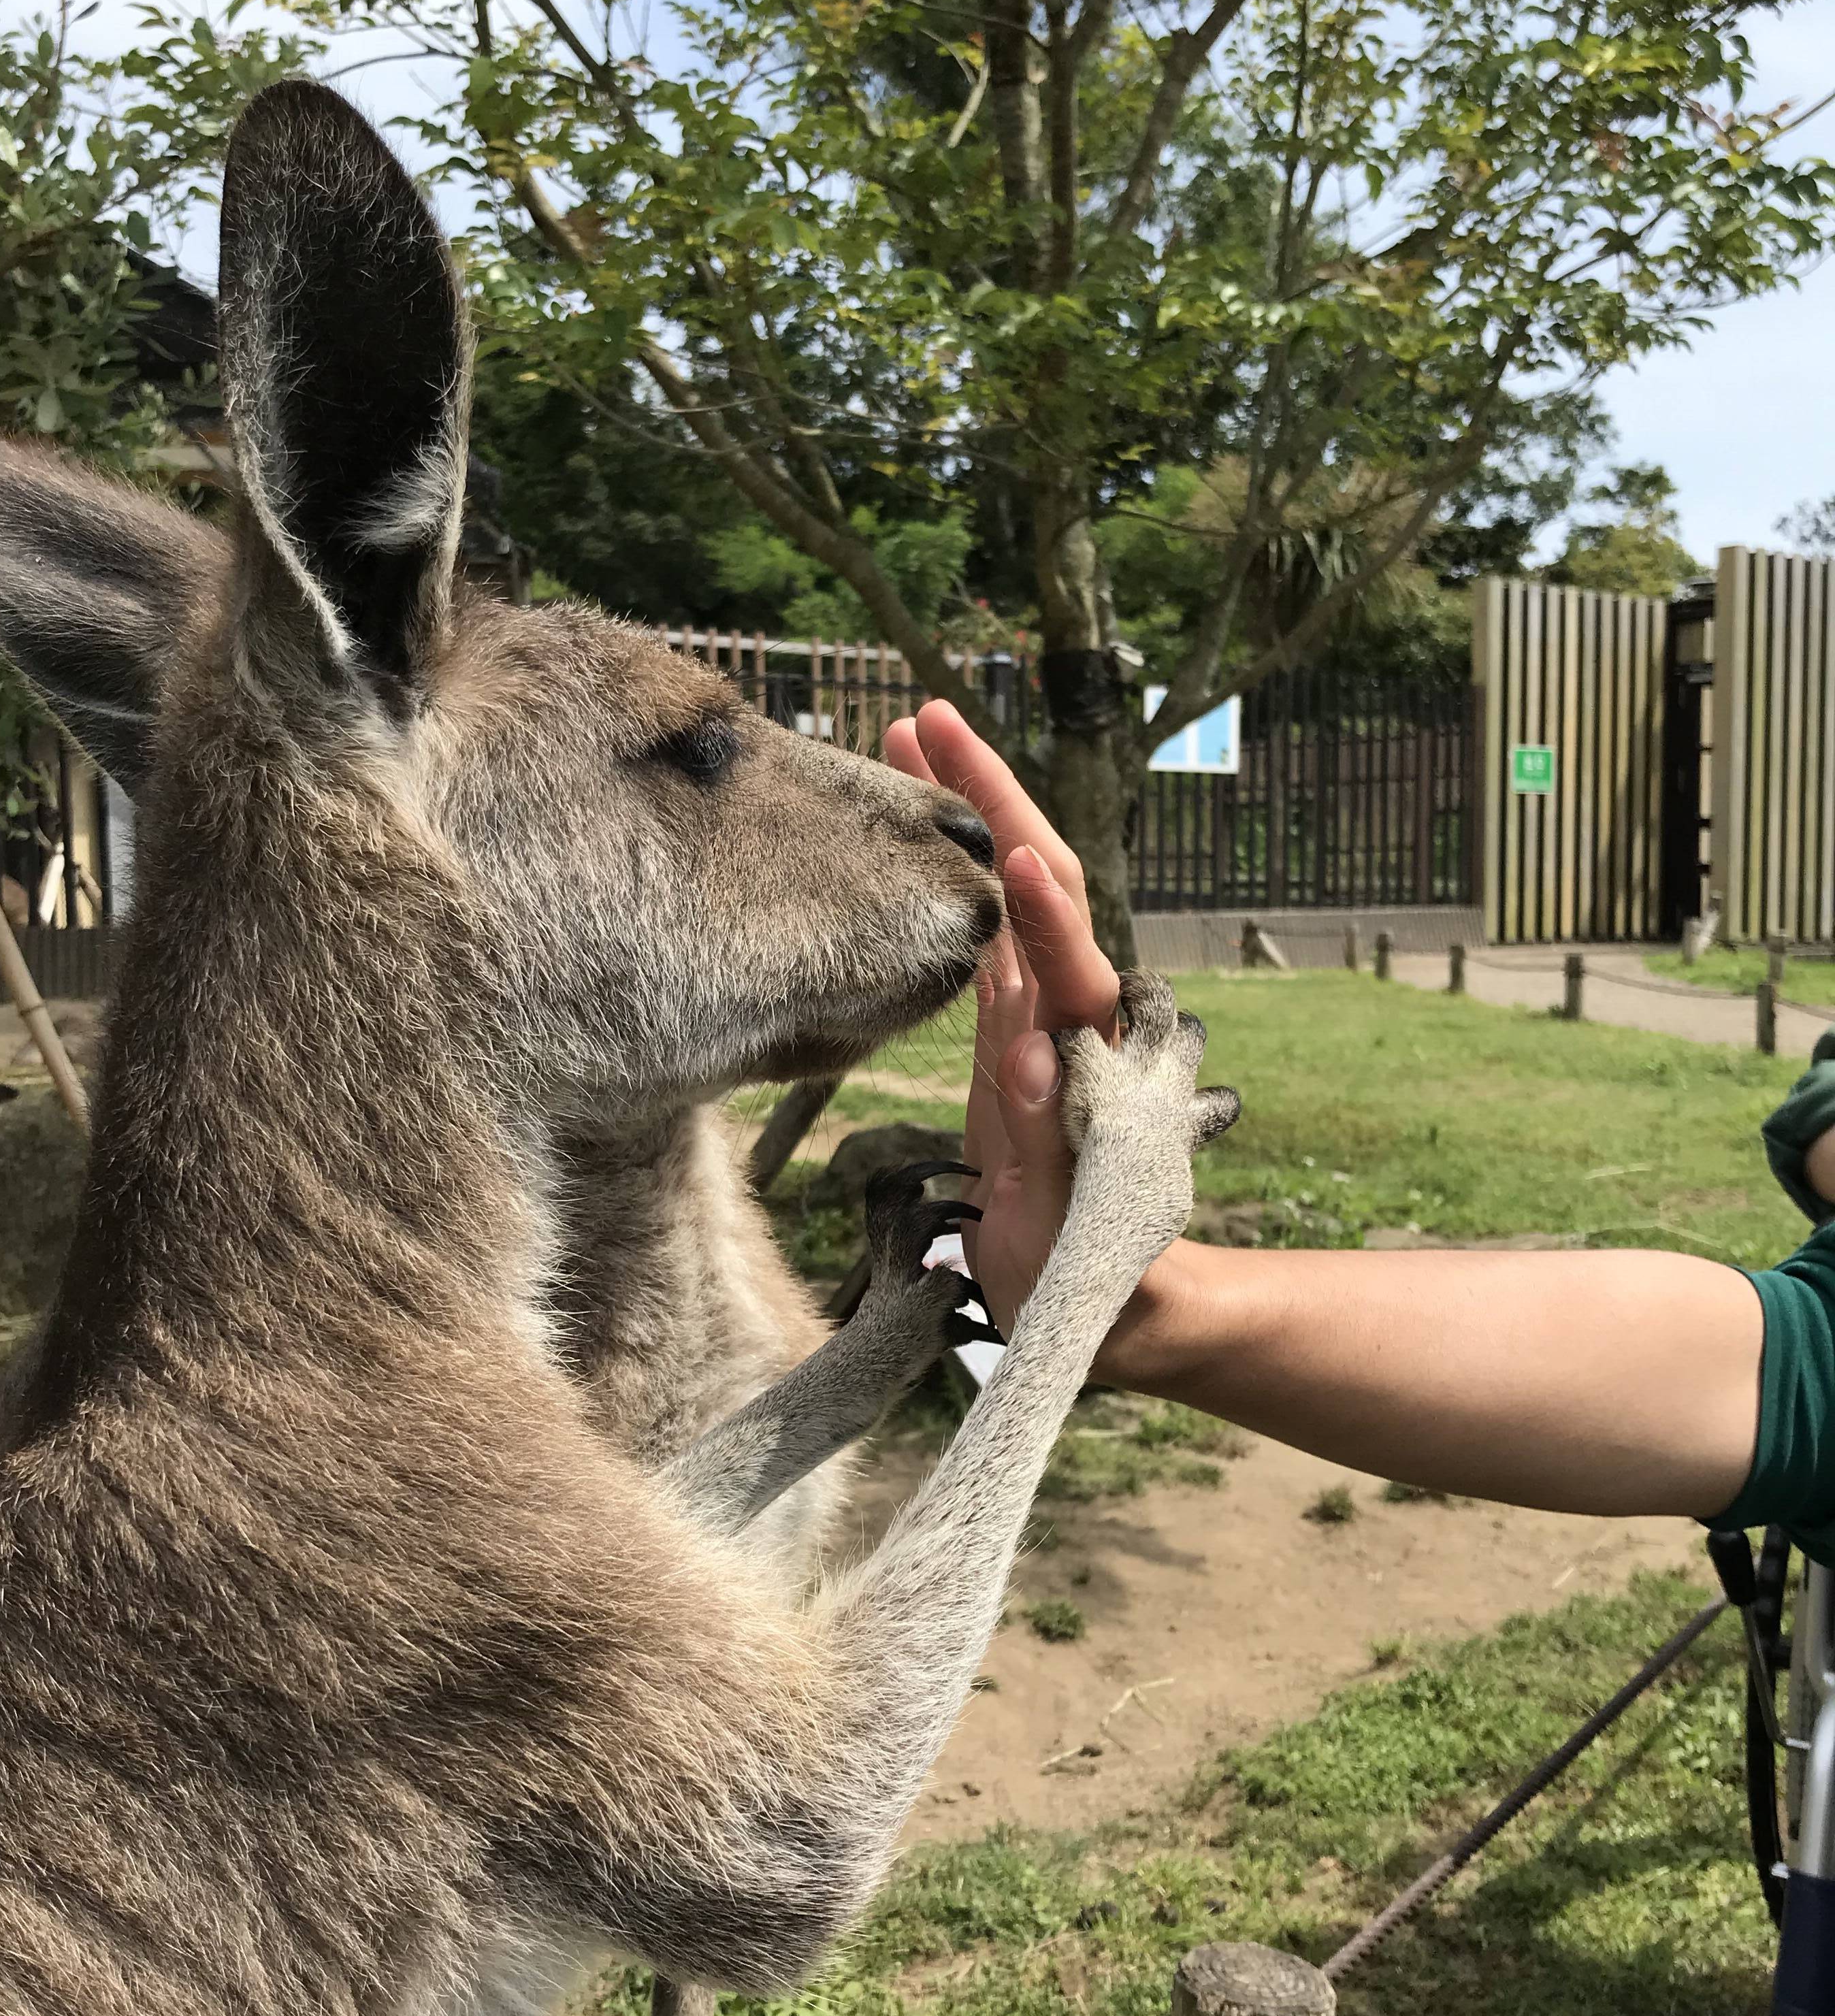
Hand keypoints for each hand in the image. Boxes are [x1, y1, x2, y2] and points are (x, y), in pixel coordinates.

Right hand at [884, 701, 1126, 1341]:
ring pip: (1002, 886)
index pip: (1071, 957)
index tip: (1018, 852)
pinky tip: (908, 827)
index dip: (1047, 906)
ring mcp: (1036, 1014)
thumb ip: (1060, 1138)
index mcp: (1095, 1052)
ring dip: (960, 807)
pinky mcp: (1007, 1033)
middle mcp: (1069, 1012)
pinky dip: (946, 870)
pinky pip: (977, 931)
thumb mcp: (1077, 1219)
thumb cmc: (1097, 1267)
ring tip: (905, 736)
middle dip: (988, 793)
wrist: (1110, 1299)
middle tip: (924, 717)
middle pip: (1037, 878)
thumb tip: (1034, 1054)